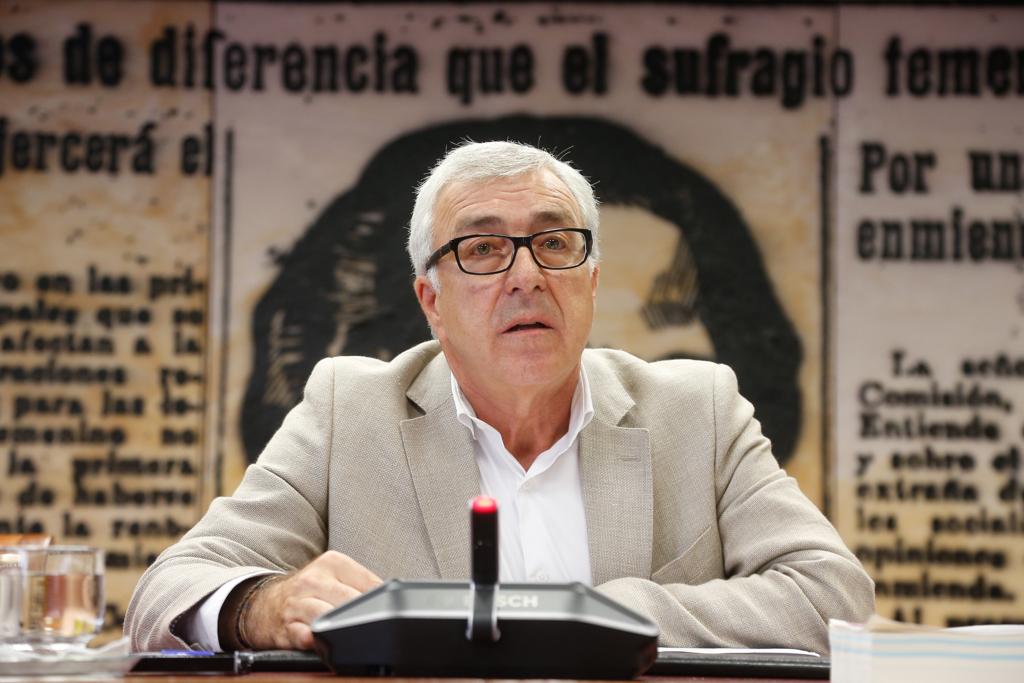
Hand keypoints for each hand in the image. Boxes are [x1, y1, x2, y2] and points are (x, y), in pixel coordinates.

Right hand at [242, 551, 382, 649]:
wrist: (264, 605)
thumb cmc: (309, 592)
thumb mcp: (334, 576)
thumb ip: (362, 584)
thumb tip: (393, 600)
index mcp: (333, 562)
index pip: (371, 584)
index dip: (381, 603)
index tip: (385, 614)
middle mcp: (314, 579)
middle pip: (353, 602)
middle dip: (365, 617)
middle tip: (372, 627)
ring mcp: (299, 603)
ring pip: (331, 617)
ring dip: (344, 628)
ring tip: (352, 634)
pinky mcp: (287, 627)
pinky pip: (307, 636)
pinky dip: (318, 641)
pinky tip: (325, 643)